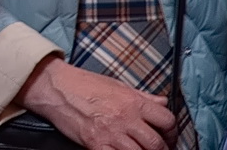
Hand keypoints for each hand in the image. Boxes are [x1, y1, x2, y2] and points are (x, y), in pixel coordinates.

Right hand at [16, 57, 176, 149]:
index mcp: (133, 101)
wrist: (55, 87)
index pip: (167, 120)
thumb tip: (162, 101)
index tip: (167, 134)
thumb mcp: (117, 84)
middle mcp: (125, 118)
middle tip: (159, 148)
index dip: (171, 131)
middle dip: (162, 149)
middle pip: (157, 144)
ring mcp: (111, 134)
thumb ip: (142, 96)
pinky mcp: (96, 144)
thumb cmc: (83, 84)